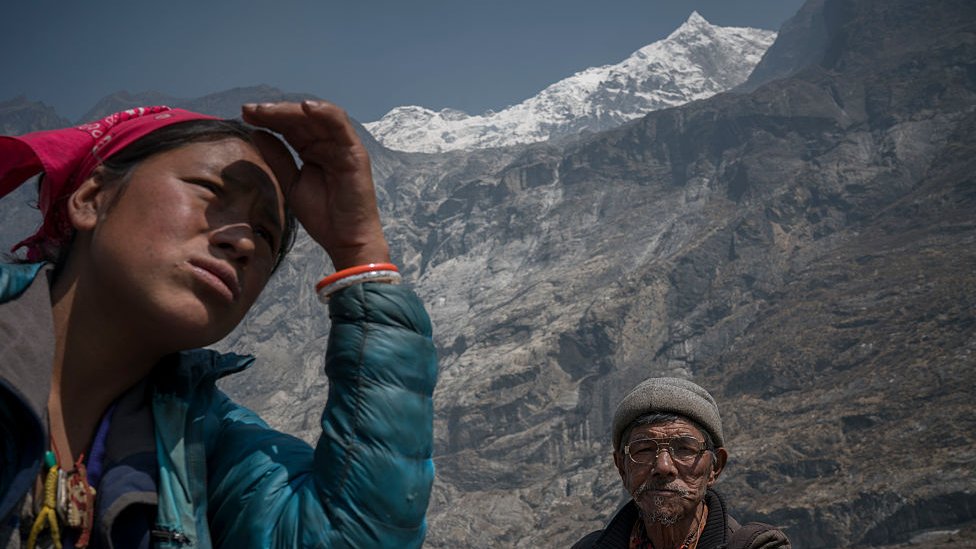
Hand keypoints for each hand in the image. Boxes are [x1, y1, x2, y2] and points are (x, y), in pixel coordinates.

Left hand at [242, 100, 389, 269]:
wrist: (346, 240)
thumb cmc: (323, 216)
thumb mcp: (291, 184)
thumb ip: (278, 158)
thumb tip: (257, 133)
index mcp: (313, 150)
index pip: (289, 126)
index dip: (267, 119)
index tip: (244, 115)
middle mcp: (328, 143)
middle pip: (299, 118)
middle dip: (273, 112)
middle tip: (249, 110)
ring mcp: (342, 146)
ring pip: (316, 117)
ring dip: (291, 110)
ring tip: (267, 110)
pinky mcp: (354, 152)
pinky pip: (340, 125)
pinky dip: (324, 112)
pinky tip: (304, 108)